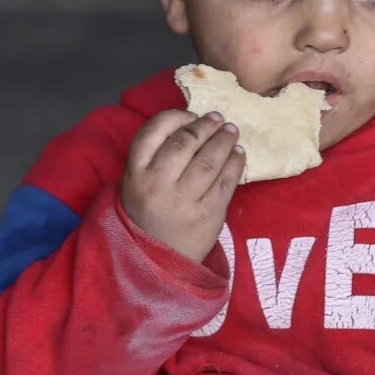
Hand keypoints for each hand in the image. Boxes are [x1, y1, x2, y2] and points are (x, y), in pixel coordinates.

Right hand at [120, 109, 243, 261]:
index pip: (153, 131)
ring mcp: (184, 200)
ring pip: (210, 159)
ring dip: (224, 140)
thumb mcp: (135, 184)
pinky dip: (235, 163)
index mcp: (135, 173)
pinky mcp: (208, 215)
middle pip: (186, 142)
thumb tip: (190, 124)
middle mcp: (158, 184)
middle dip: (205, 126)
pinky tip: (238, 154)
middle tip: (218, 119)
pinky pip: (226, 182)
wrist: (155, 261)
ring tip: (231, 132)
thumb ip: (154, 157)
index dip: (175, 117)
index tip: (191, 113)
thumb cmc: (146, 215)